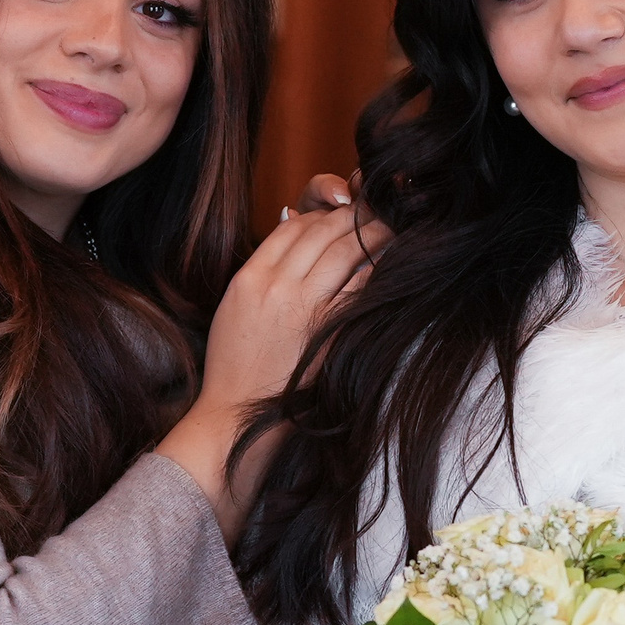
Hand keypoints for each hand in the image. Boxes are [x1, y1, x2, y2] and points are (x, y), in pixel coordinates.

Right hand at [155, 175, 389, 532]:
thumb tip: (294, 228)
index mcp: (250, 277)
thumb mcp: (236, 304)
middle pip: (323, 231)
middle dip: (353, 217)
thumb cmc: (235, 362)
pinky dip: (376, 271)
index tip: (341, 216)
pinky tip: (389, 265)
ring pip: (345, 252)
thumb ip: (263, 268)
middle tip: (376, 211)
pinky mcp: (328, 333)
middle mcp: (278, 287)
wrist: (235, 412)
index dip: (322, 216)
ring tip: (390, 228)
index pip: (293, 227)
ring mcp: (305, 309)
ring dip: (372, 234)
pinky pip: (359, 289)